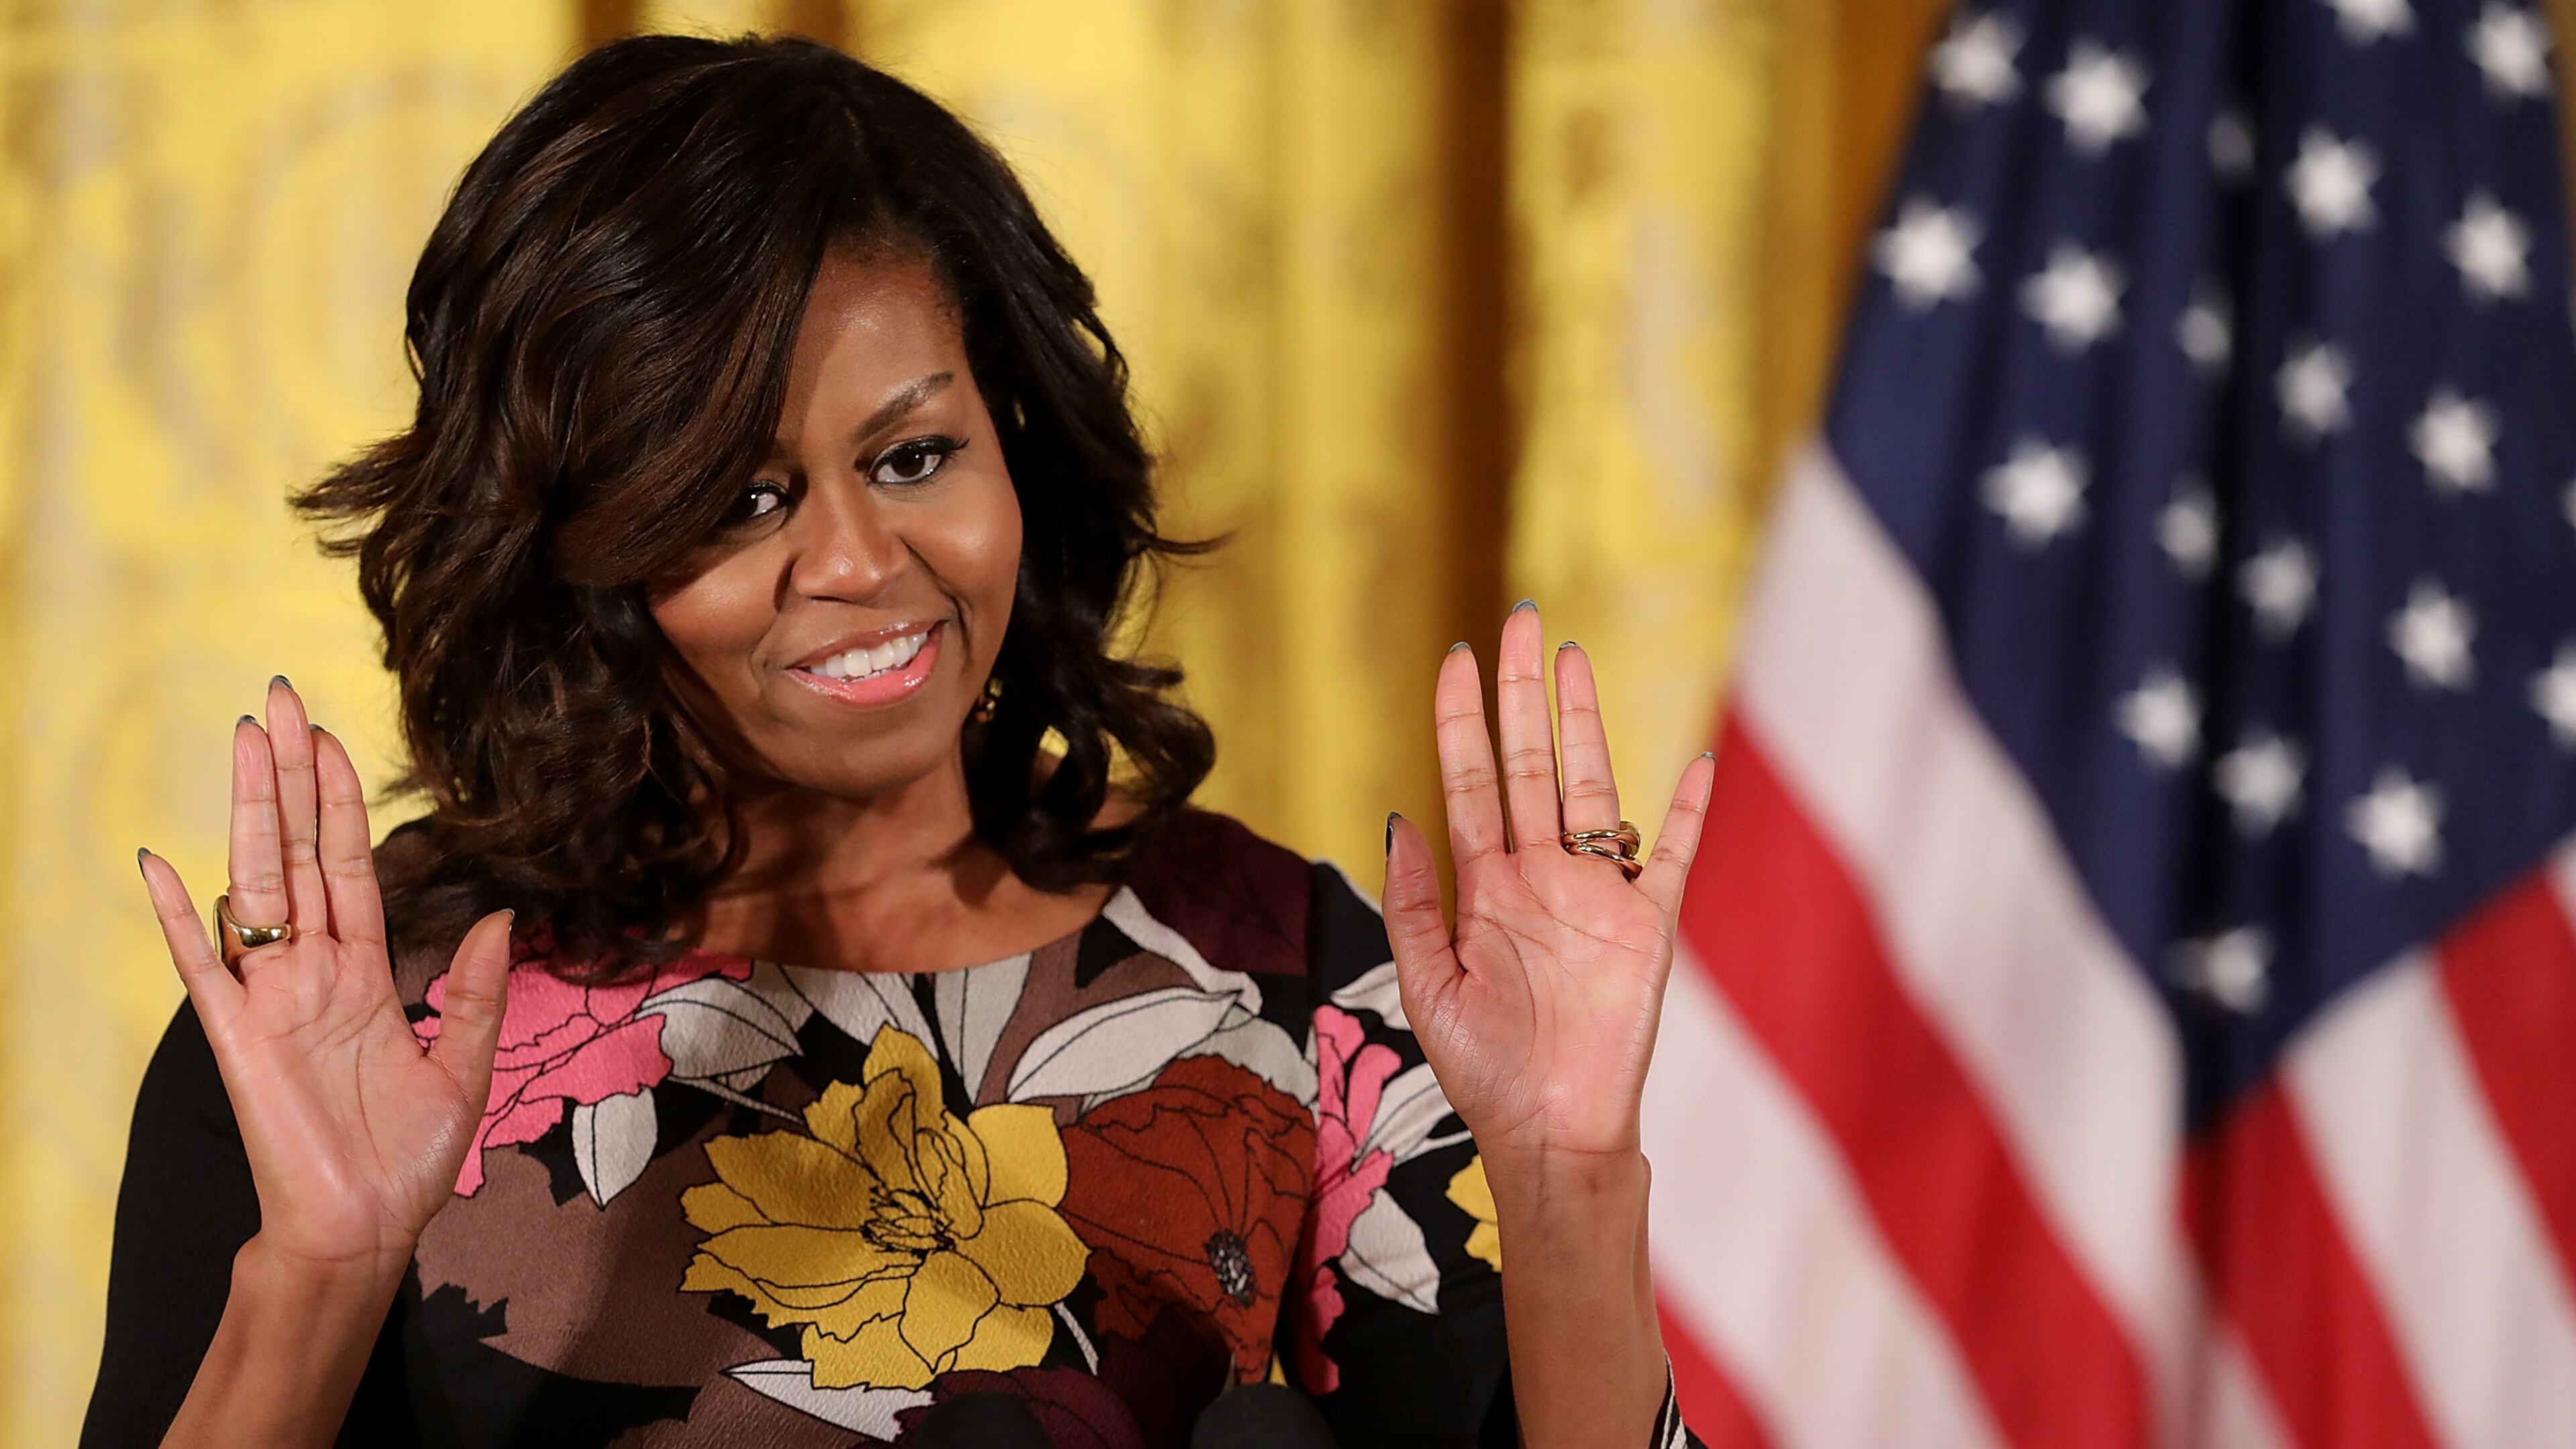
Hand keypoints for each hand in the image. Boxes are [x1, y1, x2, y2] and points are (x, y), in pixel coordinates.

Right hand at [137, 679, 513, 1282]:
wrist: (366, 1228)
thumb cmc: (409, 1158)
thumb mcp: (467, 1066)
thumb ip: (475, 991)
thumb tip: (496, 917)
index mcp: (366, 973)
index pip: (352, 866)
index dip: (342, 803)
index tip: (333, 738)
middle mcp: (313, 971)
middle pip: (299, 853)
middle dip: (291, 777)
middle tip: (280, 700)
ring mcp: (271, 998)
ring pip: (256, 884)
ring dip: (250, 813)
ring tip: (244, 741)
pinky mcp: (235, 1036)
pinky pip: (201, 965)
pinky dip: (180, 916)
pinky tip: (160, 863)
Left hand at [1383, 604, 1714, 1164]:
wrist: (1549, 1136)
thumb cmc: (1485, 1072)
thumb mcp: (1427, 986)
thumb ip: (1416, 903)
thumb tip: (1399, 817)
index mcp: (1483, 889)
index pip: (1468, 782)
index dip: (1460, 719)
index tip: (1455, 657)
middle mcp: (1538, 878)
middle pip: (1528, 764)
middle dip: (1520, 692)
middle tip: (1520, 618)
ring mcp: (1594, 896)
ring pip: (1587, 788)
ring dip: (1584, 723)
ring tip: (1573, 658)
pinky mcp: (1647, 927)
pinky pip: (1669, 856)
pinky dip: (1685, 812)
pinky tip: (1693, 764)